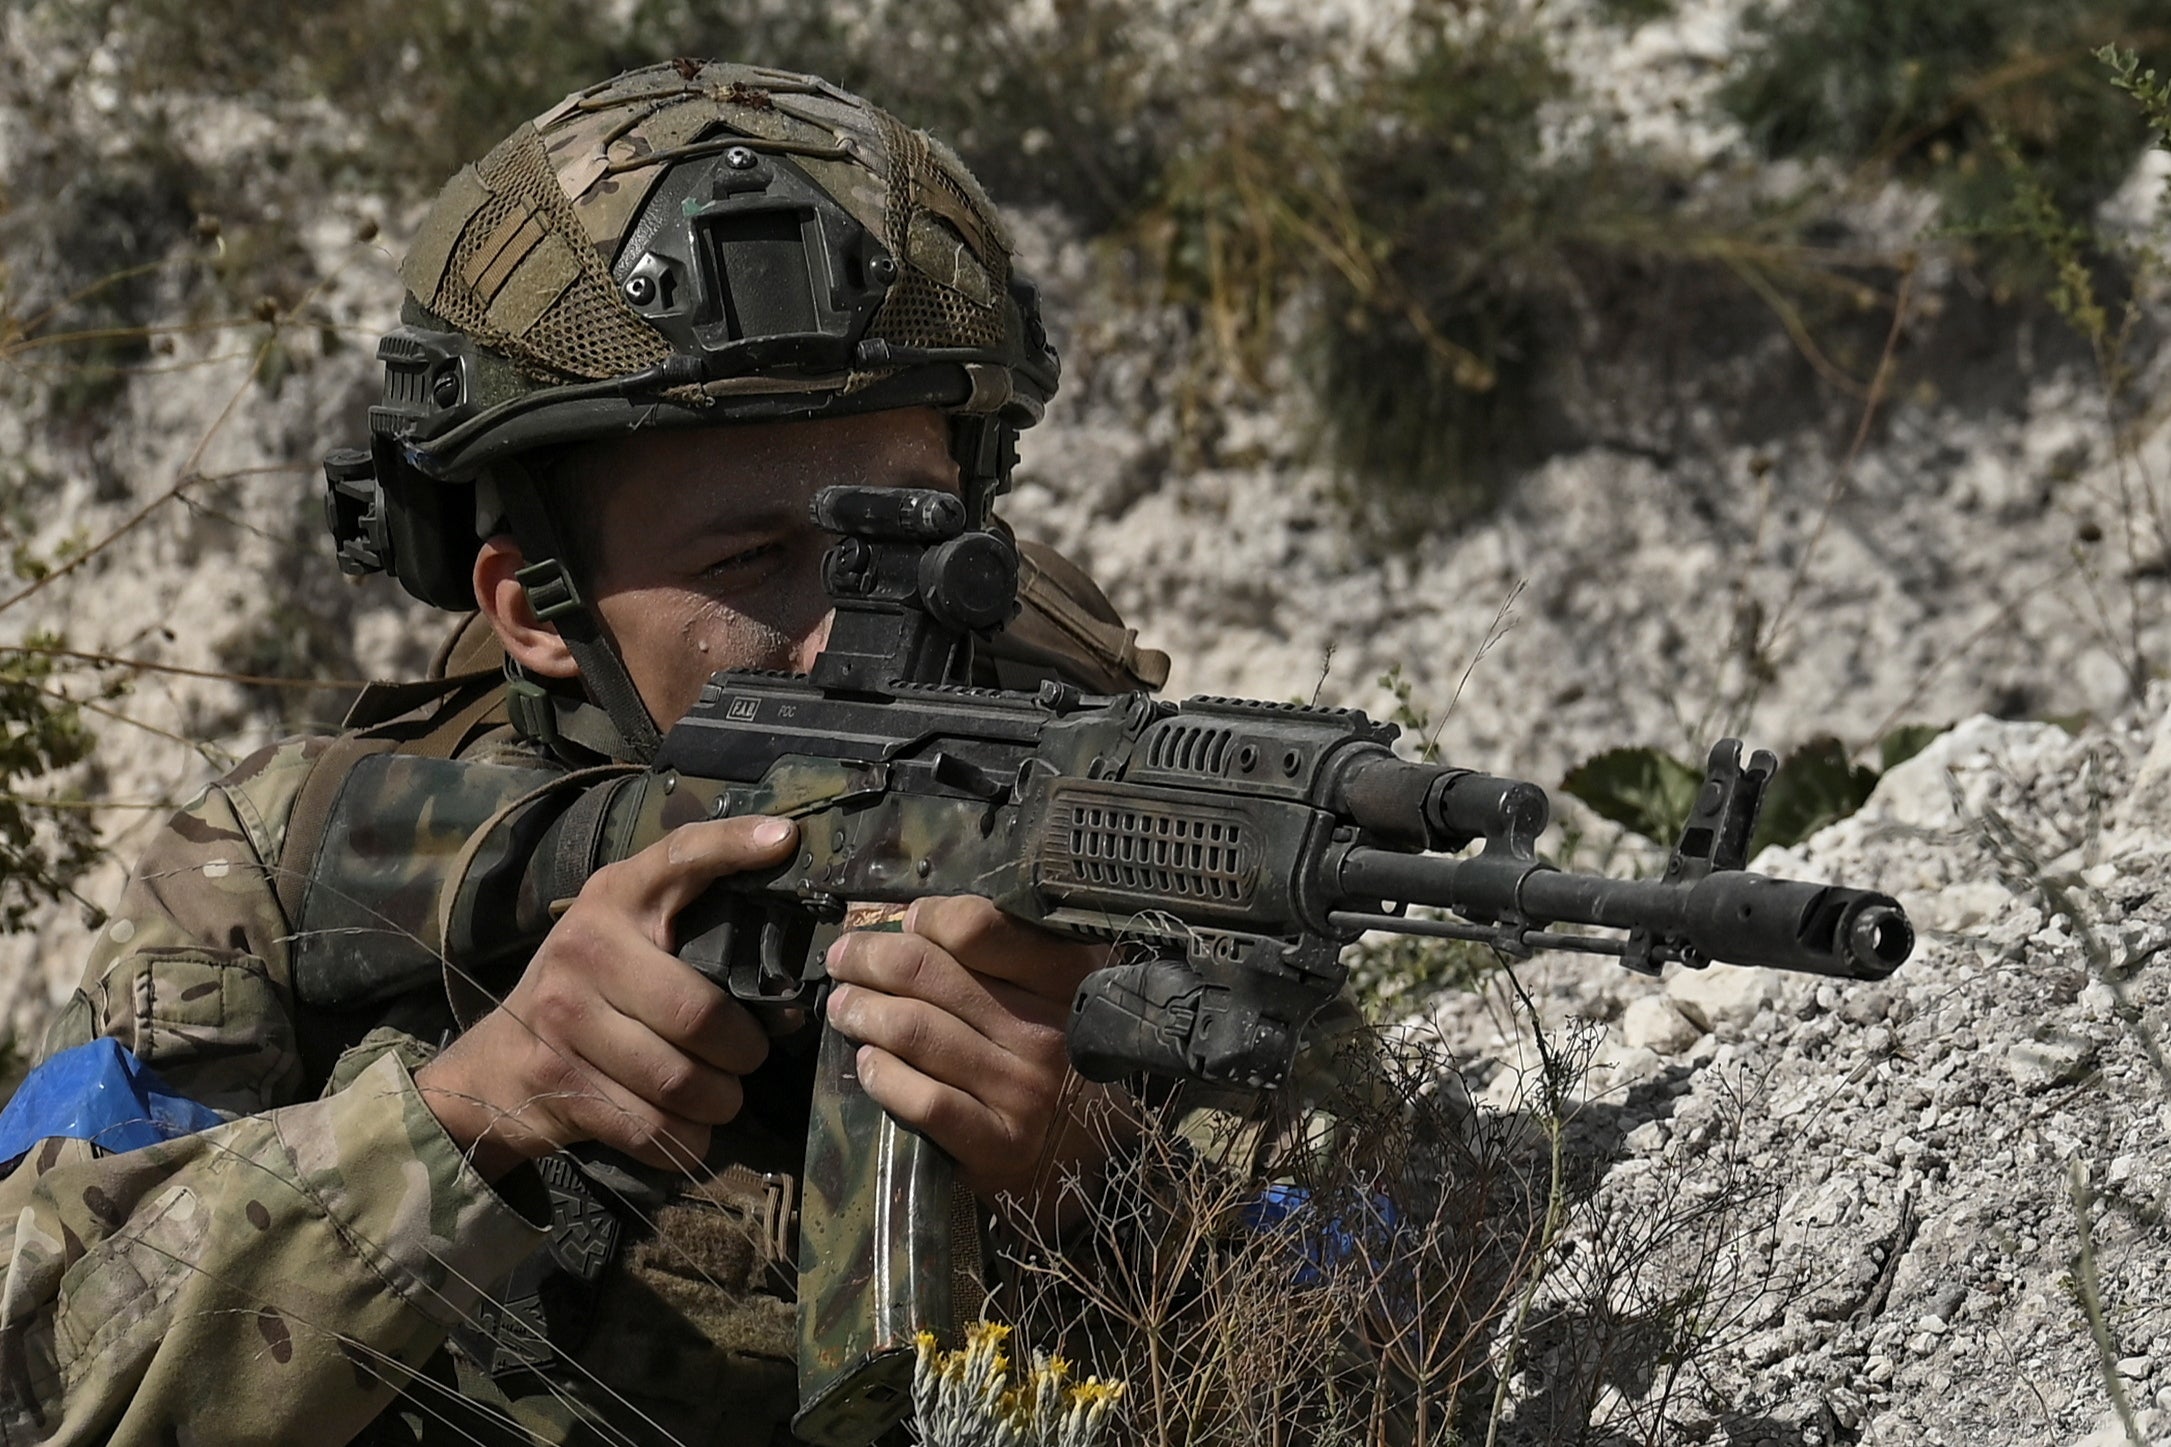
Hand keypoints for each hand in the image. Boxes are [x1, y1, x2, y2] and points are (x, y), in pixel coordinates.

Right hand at [415, 816, 798, 1180]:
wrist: (492, 1070)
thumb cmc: (583, 997)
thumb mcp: (623, 944)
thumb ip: (689, 938)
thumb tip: (786, 989)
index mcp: (614, 899)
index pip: (679, 858)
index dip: (733, 846)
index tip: (786, 840)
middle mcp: (586, 947)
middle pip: (699, 1013)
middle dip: (744, 1051)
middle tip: (749, 1057)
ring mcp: (565, 1018)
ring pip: (680, 1079)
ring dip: (719, 1101)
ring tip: (721, 1095)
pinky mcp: (560, 1084)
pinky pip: (652, 1127)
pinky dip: (686, 1138)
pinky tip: (687, 1126)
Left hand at [822, 896, 1136, 1225]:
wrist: (1083, 1149)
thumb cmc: (1047, 1050)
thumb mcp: (1045, 989)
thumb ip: (992, 952)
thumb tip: (910, 922)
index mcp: (1063, 976)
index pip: (976, 926)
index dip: (926, 918)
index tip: (904, 924)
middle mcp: (1046, 1031)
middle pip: (926, 972)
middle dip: (868, 959)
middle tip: (844, 960)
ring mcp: (1023, 1089)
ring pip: (913, 1030)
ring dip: (861, 1012)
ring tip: (843, 1006)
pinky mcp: (998, 1142)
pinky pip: (923, 1099)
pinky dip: (881, 1075)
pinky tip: (867, 1063)